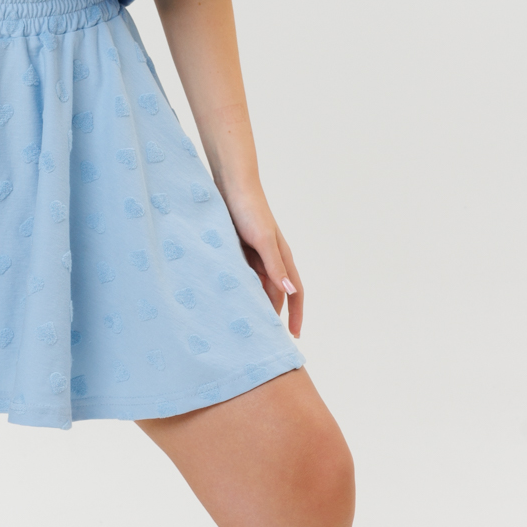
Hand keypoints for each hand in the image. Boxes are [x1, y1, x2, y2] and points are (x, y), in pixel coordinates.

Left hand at [222, 185, 303, 337]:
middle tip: (265, 339)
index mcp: (282, 257)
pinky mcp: (238, 251)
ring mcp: (253, 255)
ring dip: (253, 304)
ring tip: (246, 327)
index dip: (296, 314)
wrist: (230, 186)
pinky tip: (229, 302)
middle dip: (272, 315)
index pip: (294, 292)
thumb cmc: (249, 210)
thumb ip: (276, 266)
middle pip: (274, 294)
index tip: (294, 336)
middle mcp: (270, 259)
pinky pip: (241, 277)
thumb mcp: (263, 240)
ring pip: (256, 287)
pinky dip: (238, 290)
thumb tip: (290, 291)